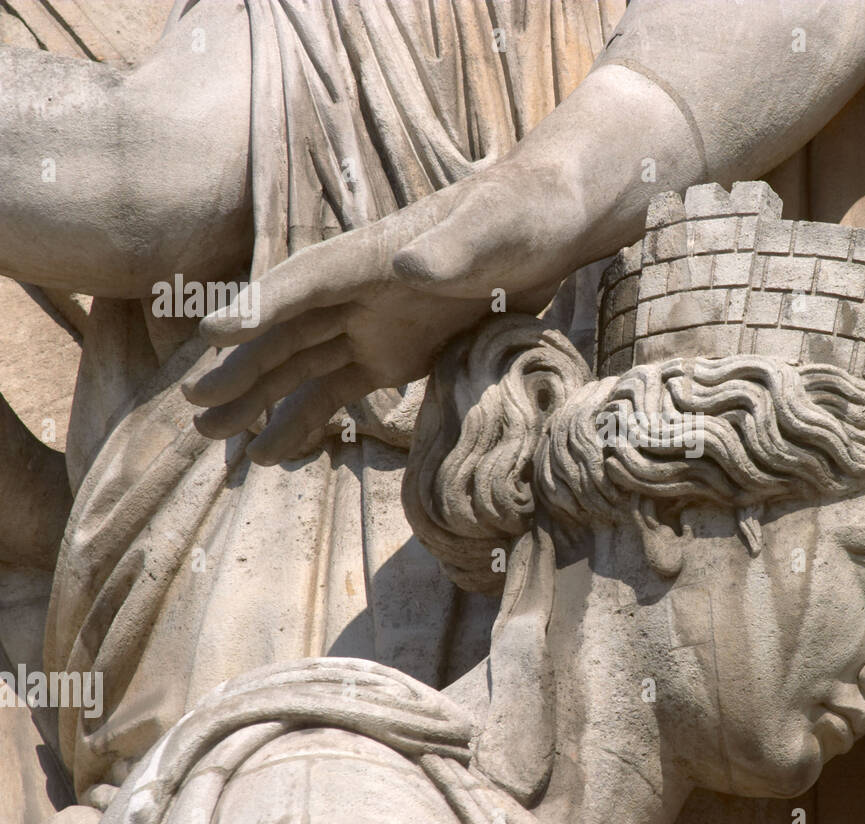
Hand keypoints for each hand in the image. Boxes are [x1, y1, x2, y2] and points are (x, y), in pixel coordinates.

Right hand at [182, 161, 578, 464]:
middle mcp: (360, 291)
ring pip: (302, 366)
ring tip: (217, 441)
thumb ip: (453, 247)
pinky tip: (275, 451)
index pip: (303, 281)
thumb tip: (410, 265)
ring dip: (259, 400)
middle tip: (194, 409)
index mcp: (371, 256)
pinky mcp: (398, 352)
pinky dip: (308, 419)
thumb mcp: (495, 228)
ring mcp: (375, 324)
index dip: (258, 307)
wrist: (553, 225)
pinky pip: (341, 390)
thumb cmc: (523, 214)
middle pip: (287, 332)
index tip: (211, 335)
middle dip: (239, 370)